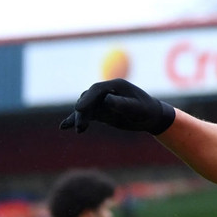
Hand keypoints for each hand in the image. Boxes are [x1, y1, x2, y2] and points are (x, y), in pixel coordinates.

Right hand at [59, 78, 175, 134]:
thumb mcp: (137, 108)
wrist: (151, 117)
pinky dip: (75, 120)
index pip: (97, 90)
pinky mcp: (100, 111)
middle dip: (83, 112)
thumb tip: (107, 100)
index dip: (87, 99)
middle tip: (81, 126)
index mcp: (116, 85)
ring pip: (85, 108)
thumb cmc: (147, 111)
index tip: (79, 109)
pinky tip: (64, 127)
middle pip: (88, 99)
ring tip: (79, 130)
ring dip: (79, 118)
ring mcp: (101, 101)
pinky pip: (86, 115)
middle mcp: (106, 91)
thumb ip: (123, 104)